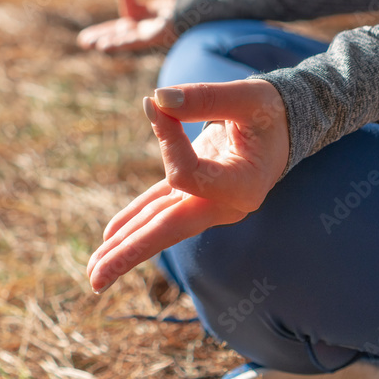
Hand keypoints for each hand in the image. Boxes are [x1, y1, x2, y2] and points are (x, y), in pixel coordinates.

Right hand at [77, 0, 186, 52]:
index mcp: (160, 11)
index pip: (133, 13)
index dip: (121, 1)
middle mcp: (159, 24)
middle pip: (126, 30)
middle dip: (106, 34)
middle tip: (84, 41)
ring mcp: (160, 31)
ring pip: (129, 37)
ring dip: (109, 40)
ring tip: (89, 45)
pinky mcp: (164, 34)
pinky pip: (137, 40)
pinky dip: (120, 42)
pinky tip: (104, 45)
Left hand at [87, 80, 289, 293]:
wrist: (286, 124)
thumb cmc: (271, 110)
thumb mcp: (245, 97)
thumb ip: (202, 99)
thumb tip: (156, 100)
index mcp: (242, 187)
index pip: (186, 176)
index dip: (166, 139)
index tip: (158, 104)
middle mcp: (223, 205)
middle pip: (169, 231)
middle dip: (129, 253)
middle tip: (94, 282)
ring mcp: (207, 203)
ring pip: (159, 227)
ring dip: (124, 246)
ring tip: (93, 273)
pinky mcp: (194, 194)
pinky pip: (159, 210)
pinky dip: (133, 221)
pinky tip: (109, 239)